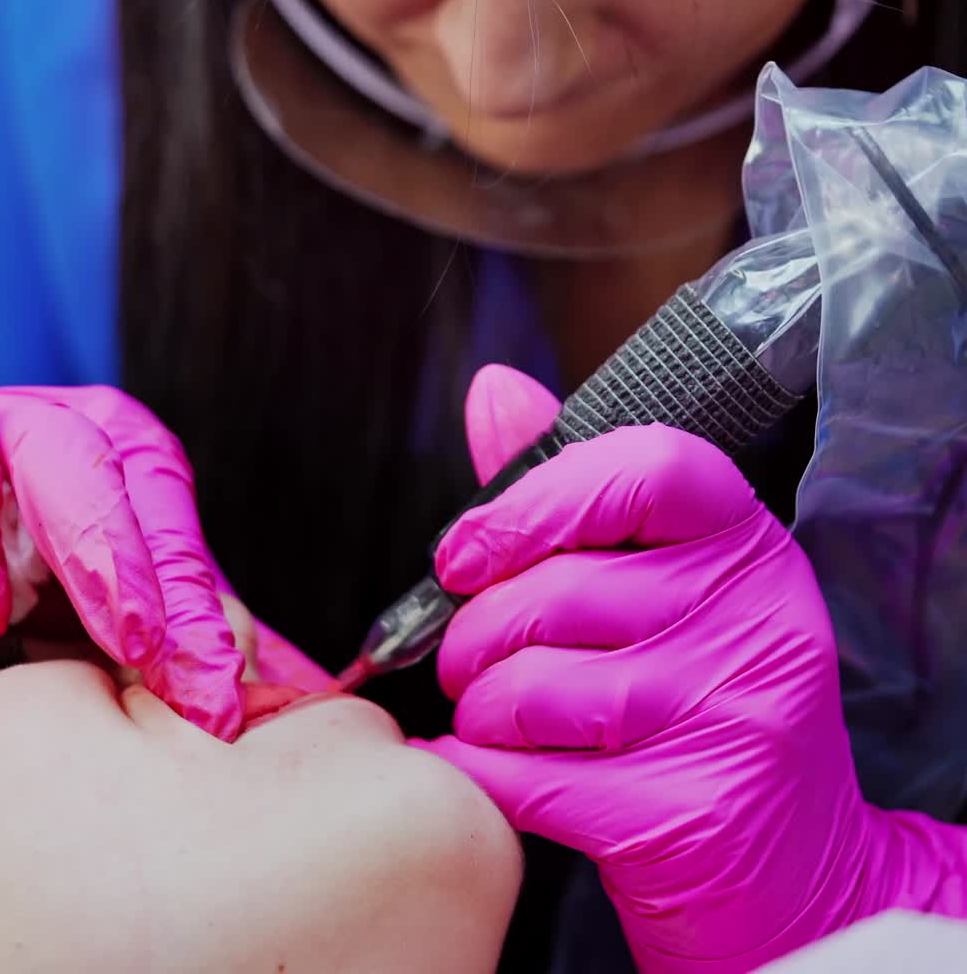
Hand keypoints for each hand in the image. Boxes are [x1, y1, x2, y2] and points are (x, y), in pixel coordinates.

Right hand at [0, 361, 245, 738]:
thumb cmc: (62, 621)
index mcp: (104, 440)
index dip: (150, 572)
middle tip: (69, 634)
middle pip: (43, 431)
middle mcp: (13, 420)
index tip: (169, 667)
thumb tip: (220, 696)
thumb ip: (185, 636)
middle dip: (68, 540)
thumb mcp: (137, 622)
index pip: (137, 475)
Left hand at [417, 365, 966, 971]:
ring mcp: (729, 720)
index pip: (643, 468)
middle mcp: (754, 622)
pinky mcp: (686, 813)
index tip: (469, 548)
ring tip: (490, 713)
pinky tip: (486, 767)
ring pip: (532, 687)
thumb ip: (571, 487)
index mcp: (746, 544)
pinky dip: (477, 771)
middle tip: (466, 654)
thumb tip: (495, 389)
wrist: (792, 869)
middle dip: (476, 630)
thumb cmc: (699, 702)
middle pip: (560, 590)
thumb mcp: (662, 580)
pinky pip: (524, 776)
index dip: (534, 500)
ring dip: (478, 706)